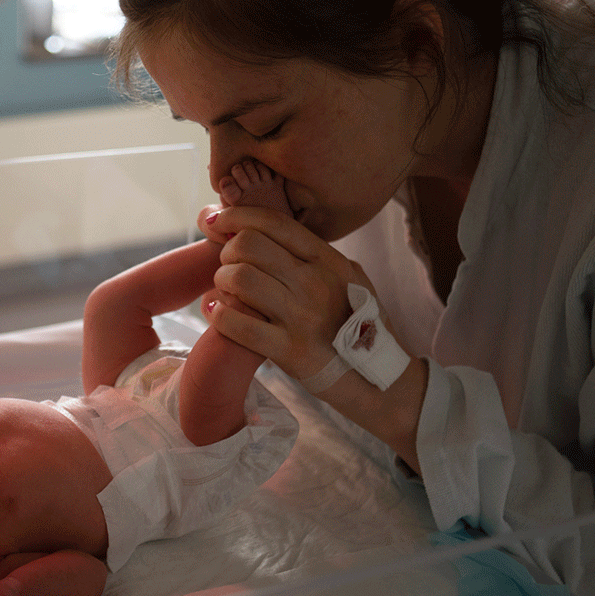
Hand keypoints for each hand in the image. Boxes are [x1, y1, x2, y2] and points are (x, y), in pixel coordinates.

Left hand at [199, 205, 374, 381]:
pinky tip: (216, 312)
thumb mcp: (350, 279)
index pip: (275, 222)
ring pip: (239, 278)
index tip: (215, 219)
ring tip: (224, 291)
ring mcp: (303, 317)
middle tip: (228, 266)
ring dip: (221, 281)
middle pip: (249, 244)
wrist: (379, 381)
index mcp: (330, 261)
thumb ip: (312, 256)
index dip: (237, 214)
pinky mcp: (290, 351)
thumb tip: (261, 229)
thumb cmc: (357, 326)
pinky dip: (217, 314)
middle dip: (227, 251)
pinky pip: (236, 323)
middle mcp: (317, 283)